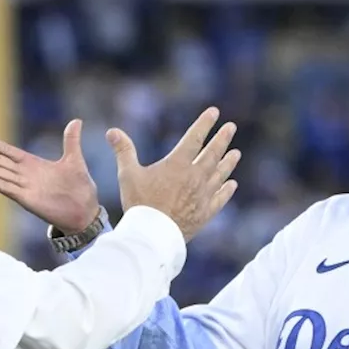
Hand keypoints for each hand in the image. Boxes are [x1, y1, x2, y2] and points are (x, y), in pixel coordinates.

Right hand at [0, 120, 98, 234]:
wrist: (85, 212)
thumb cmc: (80, 188)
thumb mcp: (74, 159)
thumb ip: (71, 140)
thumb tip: (77, 120)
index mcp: (34, 165)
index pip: (8, 151)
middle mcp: (25, 176)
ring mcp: (24, 188)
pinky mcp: (26, 199)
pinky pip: (6, 188)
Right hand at [107, 106, 239, 240]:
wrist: (152, 236)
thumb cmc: (139, 204)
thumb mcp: (128, 175)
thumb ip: (124, 151)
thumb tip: (112, 131)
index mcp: (177, 165)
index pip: (195, 138)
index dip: (205, 124)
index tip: (214, 112)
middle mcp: (195, 177)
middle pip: (212, 154)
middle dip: (222, 139)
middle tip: (231, 127)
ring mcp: (202, 196)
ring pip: (220, 174)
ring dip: (228, 163)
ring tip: (236, 153)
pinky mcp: (205, 213)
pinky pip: (220, 199)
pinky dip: (226, 190)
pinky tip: (232, 185)